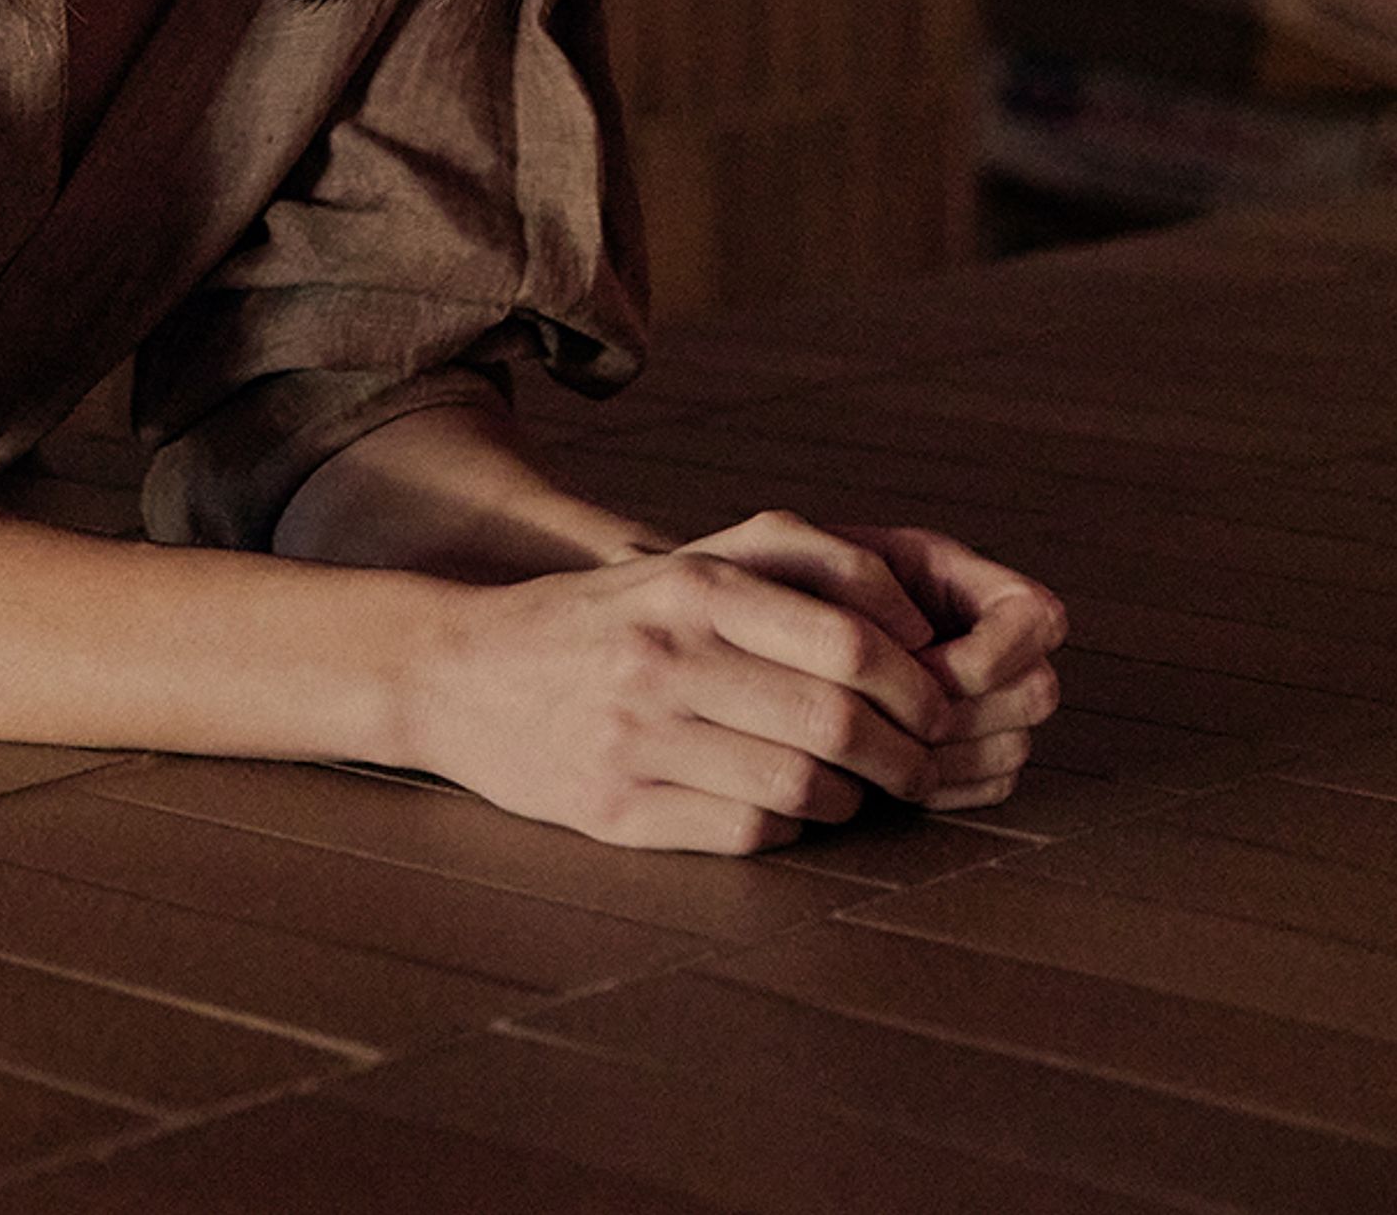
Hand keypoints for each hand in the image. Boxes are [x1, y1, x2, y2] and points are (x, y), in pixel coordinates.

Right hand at [408, 508, 961, 853]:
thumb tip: (903, 611)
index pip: (845, 637)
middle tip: (922, 764)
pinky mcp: (617, 809)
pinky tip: (783, 809)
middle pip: (834, 719)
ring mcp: (638, 737)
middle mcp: (666, 655)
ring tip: (852, 788)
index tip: (937, 703)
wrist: (460, 671)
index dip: (914, 682)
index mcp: (690, 585)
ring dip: (850, 798)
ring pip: (799, 786)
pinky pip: (745, 832)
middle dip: (904, 753)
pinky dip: (787, 828)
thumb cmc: (597, 617)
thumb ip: (784, 568)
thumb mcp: (680, 565)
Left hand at [813, 523, 1065, 810]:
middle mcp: (1001, 644)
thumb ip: (863, 578)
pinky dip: (946, 786)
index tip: (917, 663)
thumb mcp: (824, 562)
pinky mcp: (983, 756)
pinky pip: (994, 785)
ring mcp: (998, 704)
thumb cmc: (798, 591)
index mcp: (974, 583)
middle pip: (1037, 692)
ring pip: (1015, 746)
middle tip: (893, 716)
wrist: (778, 640)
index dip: (988, 652)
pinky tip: (893, 774)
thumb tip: (915, 642)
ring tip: (884, 743)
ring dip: (949, 754)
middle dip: (963, 711)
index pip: (1037, 617)